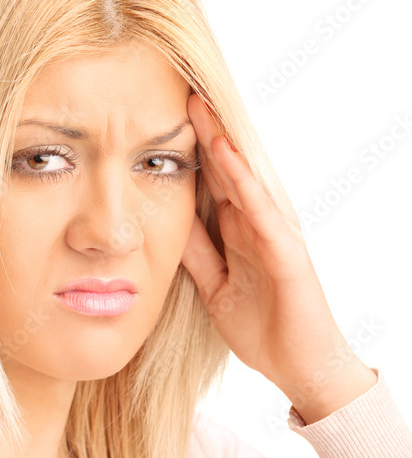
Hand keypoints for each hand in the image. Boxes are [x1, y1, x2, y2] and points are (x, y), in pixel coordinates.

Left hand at [181, 93, 373, 417]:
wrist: (300, 368)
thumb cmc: (264, 328)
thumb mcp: (216, 287)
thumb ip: (199, 254)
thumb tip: (170, 227)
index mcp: (240, 232)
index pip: (212, 182)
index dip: (188, 151)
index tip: (158, 120)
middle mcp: (257, 224)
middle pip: (227, 168)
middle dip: (204, 130)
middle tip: (177, 89)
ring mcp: (274, 234)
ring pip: (244, 178)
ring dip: (222, 140)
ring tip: (197, 104)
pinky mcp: (286, 251)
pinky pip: (259, 208)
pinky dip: (241, 180)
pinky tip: (224, 153)